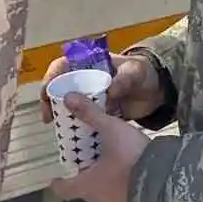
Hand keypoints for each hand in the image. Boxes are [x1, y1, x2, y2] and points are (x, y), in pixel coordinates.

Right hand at [41, 52, 164, 124]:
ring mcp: (89, 98)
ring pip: (66, 105)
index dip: (51, 76)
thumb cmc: (142, 73)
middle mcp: (84, 80)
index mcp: (90, 64)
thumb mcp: (135, 72)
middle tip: (47, 117)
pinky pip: (79, 120)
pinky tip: (71, 138)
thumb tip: (110, 91)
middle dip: (49, 101)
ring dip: (59, 116)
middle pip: (59, 87)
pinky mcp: (95, 114)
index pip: (62, 65)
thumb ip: (124, 79)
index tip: (47, 92)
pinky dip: (74, 127)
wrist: (155, 91)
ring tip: (56, 129)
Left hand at [48, 94, 150, 201]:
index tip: (57, 177)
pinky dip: (118, 178)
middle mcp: (99, 198)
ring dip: (102, 175)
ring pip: (102, 189)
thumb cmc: (129, 156)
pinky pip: (119, 190)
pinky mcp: (133, 200)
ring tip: (107, 156)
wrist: (163, 178)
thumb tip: (68, 98)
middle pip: (84, 188)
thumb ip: (90, 114)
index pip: (65, 190)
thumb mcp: (110, 129)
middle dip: (84, 172)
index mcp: (87, 185)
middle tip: (86, 156)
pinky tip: (126, 163)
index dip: (59, 183)